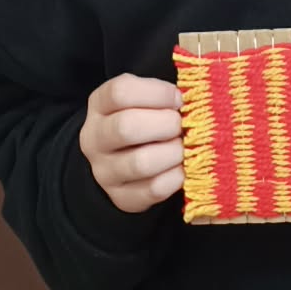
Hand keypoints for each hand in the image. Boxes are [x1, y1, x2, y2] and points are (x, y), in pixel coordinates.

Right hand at [79, 73, 184, 212]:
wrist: (120, 163)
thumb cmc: (142, 120)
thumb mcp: (141, 99)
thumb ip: (160, 94)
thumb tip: (195, 97)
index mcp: (99, 105)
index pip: (119, 92)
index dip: (156, 92)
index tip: (177, 99)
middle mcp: (95, 138)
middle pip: (125, 127)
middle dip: (165, 124)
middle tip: (180, 125)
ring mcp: (105, 172)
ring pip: (140, 163)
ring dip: (172, 152)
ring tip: (182, 147)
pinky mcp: (122, 198)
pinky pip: (154, 189)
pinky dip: (176, 177)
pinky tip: (181, 168)